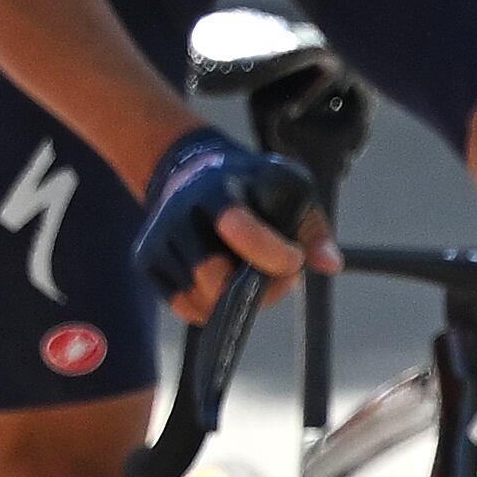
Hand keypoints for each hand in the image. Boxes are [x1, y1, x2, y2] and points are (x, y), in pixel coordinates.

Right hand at [132, 129, 337, 326]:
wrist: (191, 170)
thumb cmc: (250, 184)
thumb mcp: (289, 188)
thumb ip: (312, 227)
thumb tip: (330, 265)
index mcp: (217, 189)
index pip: (237, 226)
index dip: (270, 253)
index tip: (295, 261)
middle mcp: (179, 214)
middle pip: (213, 276)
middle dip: (255, 288)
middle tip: (279, 276)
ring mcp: (158, 239)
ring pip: (201, 298)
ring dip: (235, 301)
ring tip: (254, 276)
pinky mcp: (146, 261)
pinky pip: (184, 306)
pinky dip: (212, 306)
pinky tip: (227, 283)